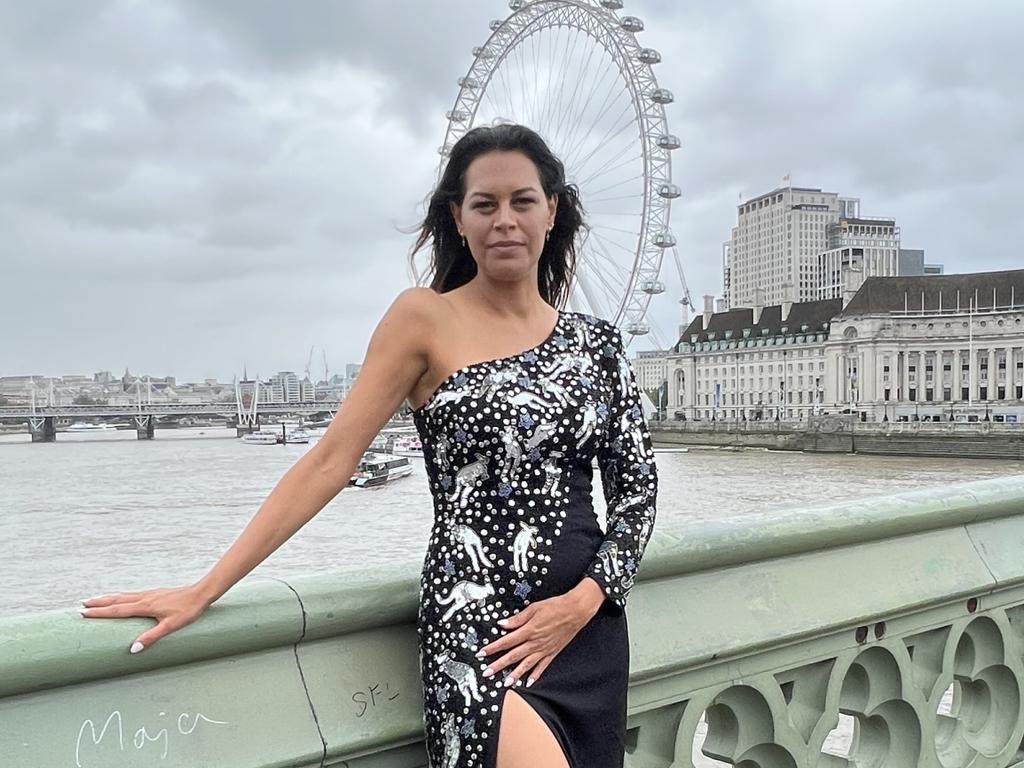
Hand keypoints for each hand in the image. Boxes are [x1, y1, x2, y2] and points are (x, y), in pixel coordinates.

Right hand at [79, 584, 211, 653]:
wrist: (201, 593)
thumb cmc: (188, 610)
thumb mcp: (171, 626)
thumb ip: (152, 637)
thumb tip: (132, 649)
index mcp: (145, 606)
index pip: (117, 610)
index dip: (100, 613)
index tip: (82, 613)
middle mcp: (145, 598)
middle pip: (117, 600)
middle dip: (99, 603)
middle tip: (81, 604)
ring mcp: (150, 594)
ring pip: (124, 595)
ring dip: (108, 598)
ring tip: (95, 600)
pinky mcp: (156, 593)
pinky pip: (133, 594)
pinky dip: (121, 596)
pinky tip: (122, 598)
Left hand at [476, 582, 603, 687]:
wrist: (575, 611)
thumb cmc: (556, 606)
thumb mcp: (534, 608)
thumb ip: (517, 618)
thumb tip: (503, 624)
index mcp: (528, 630)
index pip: (506, 641)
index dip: (492, 648)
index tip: (482, 653)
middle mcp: (535, 642)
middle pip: (513, 656)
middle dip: (498, 665)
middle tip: (487, 673)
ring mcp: (544, 649)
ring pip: (526, 665)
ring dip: (514, 675)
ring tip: (505, 683)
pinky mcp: (552, 652)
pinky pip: (542, 666)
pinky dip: (535, 675)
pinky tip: (529, 682)